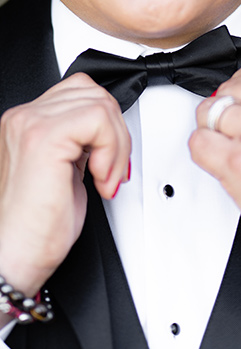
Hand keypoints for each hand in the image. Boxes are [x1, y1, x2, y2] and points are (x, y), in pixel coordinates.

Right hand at [0, 74, 130, 298]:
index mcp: (28, 123)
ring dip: (117, 145)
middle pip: (96, 94)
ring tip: (104, 177)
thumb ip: (82, 145)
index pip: (83, 93)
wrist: (15, 254)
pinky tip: (99, 177)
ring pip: (101, 105)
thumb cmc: (37, 226)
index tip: (109, 163)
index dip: (108, 127)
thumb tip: (109, 135)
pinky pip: (99, 119)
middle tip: (110, 172)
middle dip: (117, 135)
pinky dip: (112, 150)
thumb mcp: (67, 172)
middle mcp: (24, 118)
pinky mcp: (44, 138)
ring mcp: (30, 124)